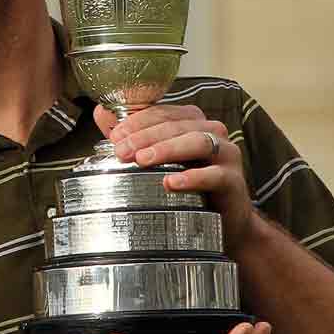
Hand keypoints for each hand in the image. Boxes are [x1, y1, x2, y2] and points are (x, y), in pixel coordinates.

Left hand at [95, 104, 254, 254]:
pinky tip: (170, 182)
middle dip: (146, 136)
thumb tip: (100, 112)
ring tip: (142, 160)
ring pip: (197, 142)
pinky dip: (192, 177)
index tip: (115, 136)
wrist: (222, 220)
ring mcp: (226, 154)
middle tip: (122, 151)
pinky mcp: (233, 180)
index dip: (137, 121)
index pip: (162, 113)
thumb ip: (130, 136)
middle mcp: (211, 132)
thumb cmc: (188, 185)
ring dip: (167, 149)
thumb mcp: (156, 159)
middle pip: (177, 125)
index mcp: (192, 121)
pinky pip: (214, 175)